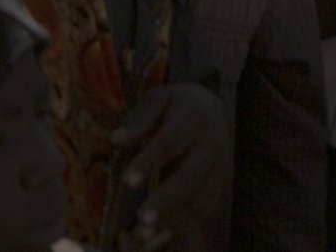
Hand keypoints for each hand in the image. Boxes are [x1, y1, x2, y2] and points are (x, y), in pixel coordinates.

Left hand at [110, 82, 227, 250]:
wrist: (210, 107)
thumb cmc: (174, 104)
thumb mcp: (156, 99)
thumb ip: (139, 119)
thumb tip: (116, 139)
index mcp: (194, 117)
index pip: (170, 143)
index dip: (149, 163)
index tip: (127, 182)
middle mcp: (211, 145)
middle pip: (190, 177)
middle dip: (166, 199)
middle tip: (142, 218)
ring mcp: (219, 168)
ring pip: (200, 198)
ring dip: (174, 218)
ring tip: (145, 233)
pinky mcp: (219, 184)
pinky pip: (204, 208)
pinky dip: (185, 223)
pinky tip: (161, 235)